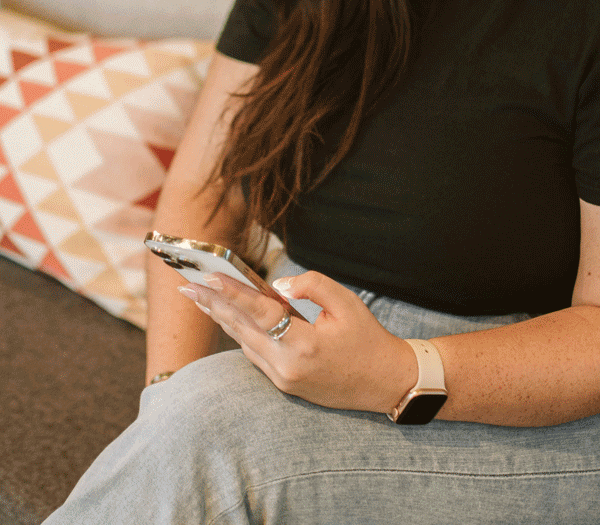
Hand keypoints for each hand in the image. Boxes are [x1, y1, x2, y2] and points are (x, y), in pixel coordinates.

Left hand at [178, 270, 416, 412]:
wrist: (386, 383)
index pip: (258, 313)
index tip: (206, 277)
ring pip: (243, 341)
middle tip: (186, 284)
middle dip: (212, 304)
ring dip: (221, 317)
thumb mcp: (347, 303)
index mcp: (304, 346)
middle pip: (241, 329)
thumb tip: (277, 285)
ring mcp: (283, 379)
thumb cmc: (368, 339)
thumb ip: (311, 286)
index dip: (230, 293)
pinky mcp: (284, 384)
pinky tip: (227, 316)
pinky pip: (254, 353)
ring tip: (199, 296)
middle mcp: (287, 366)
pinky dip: (239, 331)